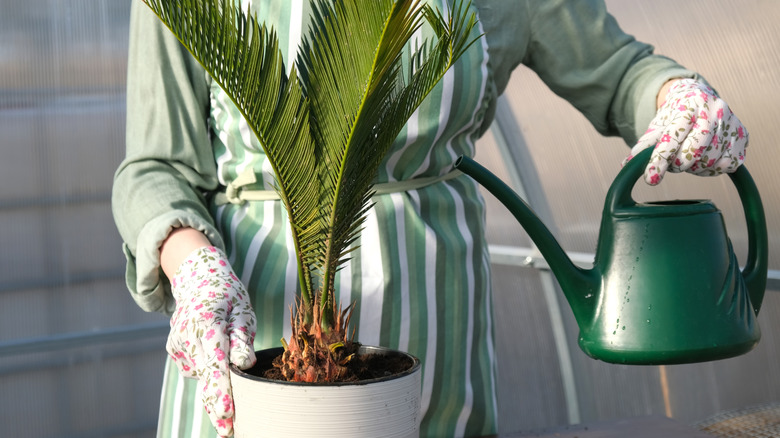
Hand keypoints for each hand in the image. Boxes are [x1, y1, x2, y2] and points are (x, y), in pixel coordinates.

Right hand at [167, 246, 256, 436]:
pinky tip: (211, 350)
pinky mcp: (174, 350)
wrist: (197, 280)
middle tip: (227, 430)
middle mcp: (187, 336)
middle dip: (217, 404)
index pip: (216, 363)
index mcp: (207, 323)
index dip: (222, 389)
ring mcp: (177, 344)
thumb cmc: (228, 296)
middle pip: (206, 377)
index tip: (226, 412)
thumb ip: (242, 337)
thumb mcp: (242, 310)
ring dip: (215, 381)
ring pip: (202, 374)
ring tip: (225, 352)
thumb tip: (243, 363)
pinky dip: (207, 368)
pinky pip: (195, 368)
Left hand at [625, 79, 747, 184]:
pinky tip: (705, 158)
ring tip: (689, 156)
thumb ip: (643, 145)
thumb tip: (626, 165)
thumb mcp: (657, 126)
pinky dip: (712, 168)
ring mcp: (732, 123)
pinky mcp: (743, 136)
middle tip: (673, 162)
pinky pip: (727, 166)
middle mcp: (714, 111)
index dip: (660, 160)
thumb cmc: (674, 116)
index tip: (651, 179)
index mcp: (688, 106)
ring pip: (709, 162)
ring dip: (694, 167)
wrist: (699, 97)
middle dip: (678, 164)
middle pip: (692, 154)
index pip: (672, 138)